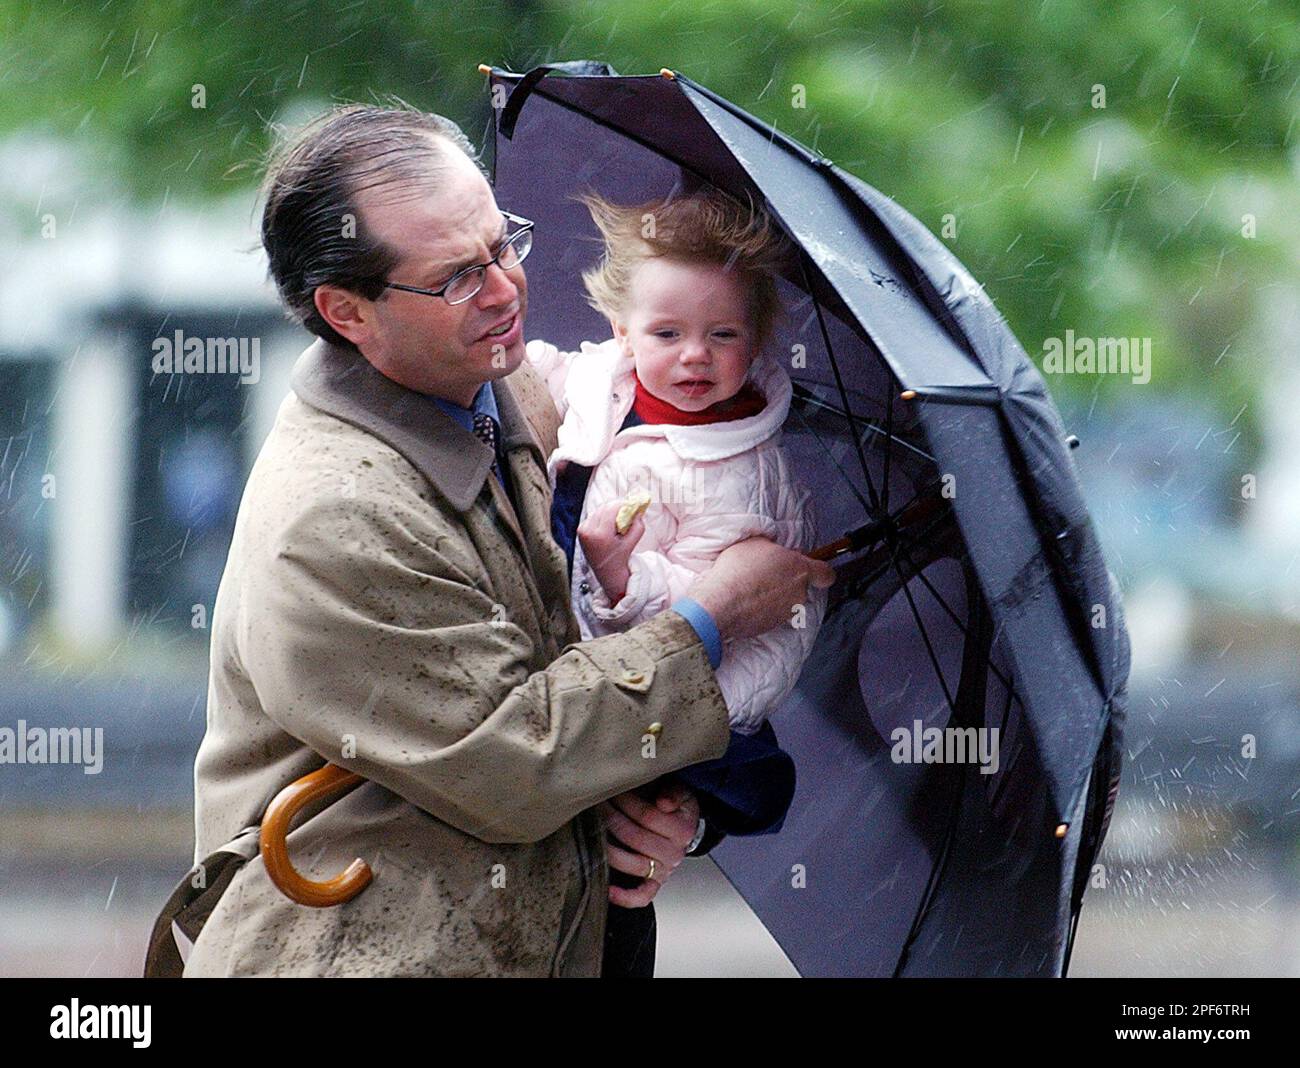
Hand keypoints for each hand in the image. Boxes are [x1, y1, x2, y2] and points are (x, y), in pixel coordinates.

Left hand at [577, 499, 646, 602]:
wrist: (606, 573)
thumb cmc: (620, 558)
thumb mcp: (632, 543)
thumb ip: (638, 525)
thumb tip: (638, 510)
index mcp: (600, 535)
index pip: (611, 509)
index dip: (622, 505)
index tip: (631, 506)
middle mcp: (588, 532)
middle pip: (604, 508)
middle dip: (617, 508)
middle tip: (627, 513)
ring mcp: (582, 531)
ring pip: (598, 510)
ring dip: (610, 512)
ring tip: (618, 523)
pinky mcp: (580, 530)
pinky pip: (594, 516)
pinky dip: (603, 518)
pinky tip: (609, 527)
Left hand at [600, 780, 700, 907]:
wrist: (684, 828)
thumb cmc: (676, 809)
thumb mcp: (681, 793)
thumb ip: (674, 794)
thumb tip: (664, 802)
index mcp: (682, 830)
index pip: (648, 816)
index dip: (627, 803)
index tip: (613, 792)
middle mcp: (674, 854)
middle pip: (635, 838)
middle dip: (612, 819)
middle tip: (599, 806)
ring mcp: (663, 871)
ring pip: (632, 864)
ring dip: (609, 847)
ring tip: (594, 830)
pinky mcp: (654, 884)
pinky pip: (641, 896)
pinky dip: (624, 896)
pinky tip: (609, 889)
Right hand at [686, 536, 834, 641]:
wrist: (721, 603)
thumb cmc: (738, 570)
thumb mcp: (755, 542)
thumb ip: (772, 547)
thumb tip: (772, 550)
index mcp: (800, 570)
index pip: (826, 574)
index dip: (821, 571)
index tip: (812, 568)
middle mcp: (798, 593)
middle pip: (802, 586)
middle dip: (787, 580)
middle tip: (767, 572)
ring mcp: (786, 612)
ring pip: (786, 601)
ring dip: (774, 595)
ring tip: (752, 586)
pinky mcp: (771, 626)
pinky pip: (771, 614)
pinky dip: (762, 609)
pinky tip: (745, 600)